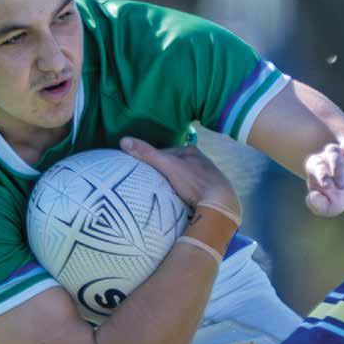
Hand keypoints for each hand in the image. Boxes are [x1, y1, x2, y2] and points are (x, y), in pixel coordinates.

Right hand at [120, 137, 240, 221]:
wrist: (220, 203)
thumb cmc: (194, 181)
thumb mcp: (167, 165)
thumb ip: (147, 154)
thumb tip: (123, 140)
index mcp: (190, 151)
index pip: (166, 153)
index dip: (153, 161)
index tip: (143, 172)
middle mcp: (201, 161)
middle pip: (175, 166)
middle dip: (165, 173)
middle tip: (152, 185)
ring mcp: (207, 176)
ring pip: (185, 178)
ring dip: (175, 185)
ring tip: (165, 195)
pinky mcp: (211, 191)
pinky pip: (193, 190)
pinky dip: (185, 194)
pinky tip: (181, 201)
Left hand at [304, 137, 343, 216]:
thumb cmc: (337, 198)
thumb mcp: (327, 206)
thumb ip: (316, 204)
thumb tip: (312, 197)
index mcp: (318, 165)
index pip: (316, 163)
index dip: (321, 174)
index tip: (328, 187)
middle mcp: (332, 154)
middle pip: (332, 152)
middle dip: (337, 167)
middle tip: (343, 185)